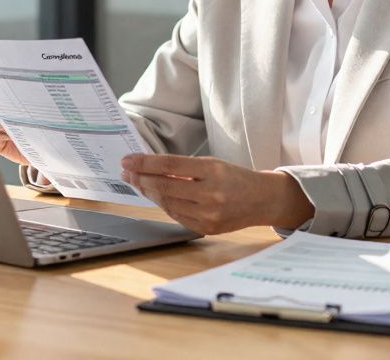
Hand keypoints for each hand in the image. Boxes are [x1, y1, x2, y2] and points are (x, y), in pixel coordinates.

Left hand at [120, 154, 314, 234]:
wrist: (262, 200)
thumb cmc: (235, 178)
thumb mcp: (213, 164)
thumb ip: (184, 167)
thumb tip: (150, 168)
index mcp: (213, 171)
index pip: (169, 165)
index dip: (144, 163)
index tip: (127, 160)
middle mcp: (211, 194)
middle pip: (164, 186)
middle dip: (141, 179)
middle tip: (127, 172)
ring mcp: (209, 215)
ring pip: (167, 203)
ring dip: (149, 193)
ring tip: (138, 183)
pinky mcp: (207, 229)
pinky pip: (177, 216)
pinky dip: (164, 205)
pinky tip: (156, 197)